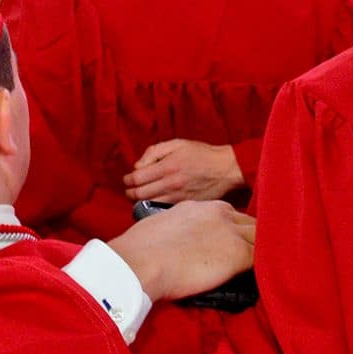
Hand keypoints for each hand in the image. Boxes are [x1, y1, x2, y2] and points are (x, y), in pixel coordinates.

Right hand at [104, 200, 255, 302]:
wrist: (140, 262)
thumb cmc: (140, 249)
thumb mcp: (161, 227)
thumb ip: (177, 230)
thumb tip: (177, 244)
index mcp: (200, 206)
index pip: (229, 215)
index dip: (233, 230)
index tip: (231, 244)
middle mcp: (219, 213)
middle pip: (249, 222)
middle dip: (252, 237)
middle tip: (253, 256)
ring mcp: (231, 233)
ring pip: (261, 237)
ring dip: (262, 250)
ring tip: (264, 266)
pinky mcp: (238, 254)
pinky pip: (263, 257)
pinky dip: (266, 265)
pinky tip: (264, 276)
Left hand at [124, 139, 244, 204]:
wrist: (225, 169)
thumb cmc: (201, 154)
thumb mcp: (177, 144)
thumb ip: (154, 152)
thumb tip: (138, 166)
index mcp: (167, 166)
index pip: (137, 178)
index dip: (127, 180)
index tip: (127, 180)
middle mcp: (171, 183)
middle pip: (139, 194)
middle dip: (130, 193)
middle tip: (129, 190)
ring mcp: (178, 196)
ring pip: (149, 204)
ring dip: (139, 202)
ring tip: (138, 197)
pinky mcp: (185, 205)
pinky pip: (162, 209)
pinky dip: (154, 207)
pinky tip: (153, 202)